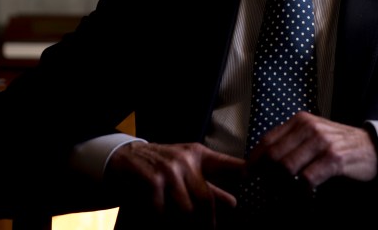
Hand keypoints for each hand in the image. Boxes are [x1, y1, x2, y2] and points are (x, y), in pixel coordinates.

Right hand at [105, 141, 245, 227]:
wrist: (126, 158)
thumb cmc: (163, 165)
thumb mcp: (188, 168)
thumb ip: (210, 185)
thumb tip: (234, 204)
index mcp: (198, 154)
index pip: (226, 164)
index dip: (241, 172)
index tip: (251, 186)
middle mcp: (185, 160)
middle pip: (205, 199)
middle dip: (208, 222)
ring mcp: (169, 170)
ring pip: (186, 209)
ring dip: (185, 226)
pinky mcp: (152, 181)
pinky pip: (163, 213)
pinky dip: (164, 223)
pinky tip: (164, 226)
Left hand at [248, 112, 377, 190]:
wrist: (372, 147)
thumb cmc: (338, 144)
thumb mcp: (313, 135)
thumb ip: (290, 142)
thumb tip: (261, 162)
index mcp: (300, 120)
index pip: (267, 140)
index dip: (254, 160)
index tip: (247, 175)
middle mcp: (309, 127)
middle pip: (273, 156)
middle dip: (265, 177)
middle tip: (267, 191)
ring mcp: (322, 142)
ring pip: (286, 168)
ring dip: (282, 187)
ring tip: (284, 196)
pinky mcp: (333, 159)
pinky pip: (306, 180)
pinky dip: (300, 193)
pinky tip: (304, 197)